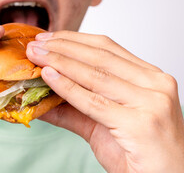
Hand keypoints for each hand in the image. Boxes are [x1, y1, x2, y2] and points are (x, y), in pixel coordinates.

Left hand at [26, 31, 183, 172]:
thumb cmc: (138, 152)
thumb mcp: (101, 123)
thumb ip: (72, 108)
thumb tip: (39, 98)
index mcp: (149, 77)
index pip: (107, 48)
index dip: (73, 40)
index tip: (47, 38)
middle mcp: (155, 85)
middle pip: (100, 57)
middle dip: (62, 48)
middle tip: (35, 46)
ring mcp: (151, 103)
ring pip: (96, 75)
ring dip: (60, 62)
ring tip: (36, 57)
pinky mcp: (142, 124)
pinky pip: (95, 102)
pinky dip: (68, 87)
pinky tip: (49, 77)